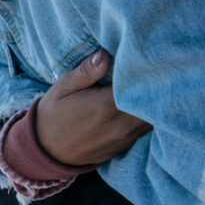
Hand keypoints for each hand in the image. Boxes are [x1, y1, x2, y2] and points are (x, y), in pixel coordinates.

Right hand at [34, 50, 151, 166]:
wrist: (46, 150)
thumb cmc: (54, 114)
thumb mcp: (63, 87)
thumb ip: (86, 71)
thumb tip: (105, 54)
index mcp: (106, 106)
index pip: (141, 87)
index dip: (149, 73)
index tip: (150, 59)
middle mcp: (121, 125)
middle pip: (155, 104)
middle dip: (157, 86)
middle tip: (158, 69)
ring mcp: (126, 138)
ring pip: (155, 118)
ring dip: (156, 101)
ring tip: (154, 83)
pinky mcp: (127, 145)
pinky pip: (147, 128)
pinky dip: (149, 115)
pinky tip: (144, 102)